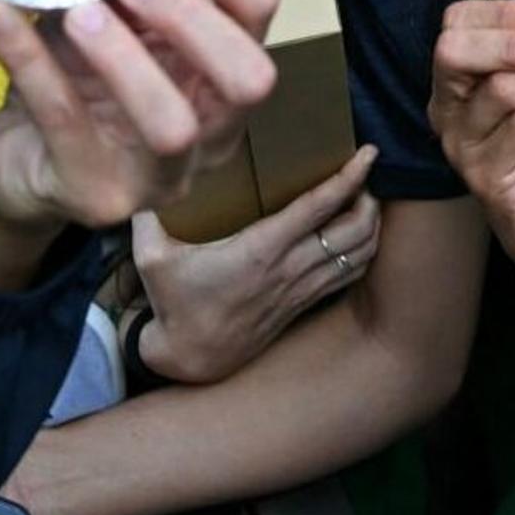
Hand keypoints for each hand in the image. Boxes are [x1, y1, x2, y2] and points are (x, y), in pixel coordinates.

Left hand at [0, 0, 278, 240]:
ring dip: (125, 57)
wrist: (21, 162)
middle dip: (193, 18)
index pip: (261, 10)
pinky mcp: (96, 196)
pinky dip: (31, 62)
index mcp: (224, 75)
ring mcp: (160, 177)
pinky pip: (68, 125)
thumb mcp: (119, 26)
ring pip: (173, 124)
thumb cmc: (82, 82)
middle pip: (249, 78)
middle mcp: (213, 134)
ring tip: (78, 10)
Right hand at [125, 144, 382, 384]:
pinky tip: (358, 237)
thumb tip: (144, 176)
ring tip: (367, 200)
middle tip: (366, 175)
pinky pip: (347, 277)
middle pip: (353, 231)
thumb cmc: (174, 304)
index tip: (368, 154)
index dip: (348, 178)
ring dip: (371, 227)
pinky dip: (363, 253)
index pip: (317, 208)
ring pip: (358, 256)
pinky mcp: (302, 306)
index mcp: (260, 250)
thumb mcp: (152, 258)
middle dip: (369, 199)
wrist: (191, 360)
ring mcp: (300, 290)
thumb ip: (147, 214)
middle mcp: (289, 269)